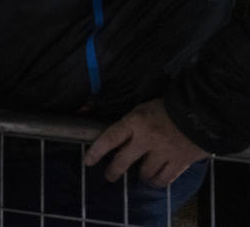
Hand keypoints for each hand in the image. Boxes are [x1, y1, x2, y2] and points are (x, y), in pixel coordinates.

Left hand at [84, 99, 209, 187]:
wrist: (201, 112)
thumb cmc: (169, 107)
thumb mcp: (143, 107)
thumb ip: (127, 120)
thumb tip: (99, 121)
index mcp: (135, 121)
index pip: (110, 138)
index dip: (96, 151)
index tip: (88, 161)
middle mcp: (146, 139)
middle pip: (123, 160)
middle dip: (113, 171)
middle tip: (110, 176)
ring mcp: (163, 152)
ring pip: (144, 172)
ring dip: (140, 175)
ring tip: (139, 175)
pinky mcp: (179, 162)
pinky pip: (164, 179)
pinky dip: (157, 182)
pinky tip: (155, 180)